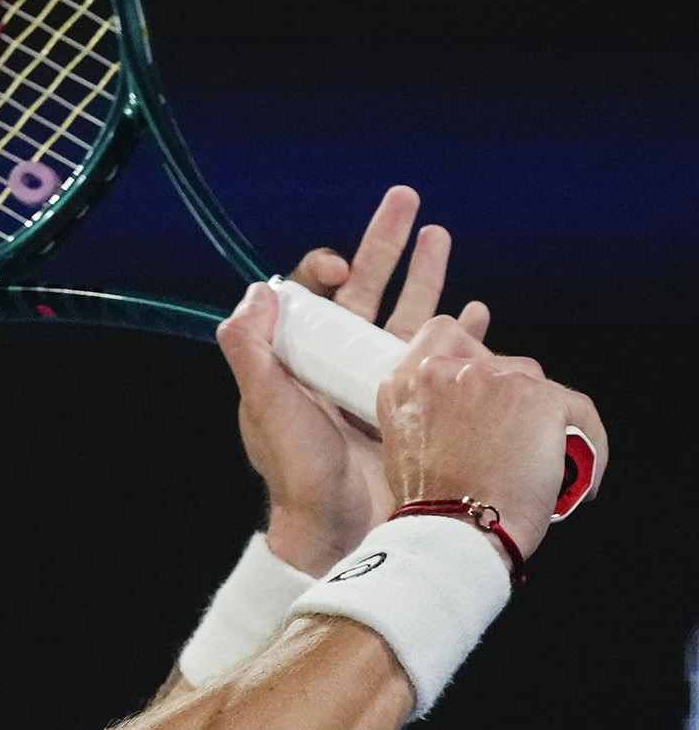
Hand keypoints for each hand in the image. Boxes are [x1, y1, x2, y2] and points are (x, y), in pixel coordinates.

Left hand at [216, 186, 489, 575]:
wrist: (342, 530)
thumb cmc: (300, 475)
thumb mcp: (266, 408)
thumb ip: (251, 350)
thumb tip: (257, 291)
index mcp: (302, 360)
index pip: (314, 297)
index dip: (328, 269)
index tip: (346, 269)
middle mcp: (340, 365)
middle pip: (368, 290)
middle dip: (387, 244)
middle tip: (407, 200)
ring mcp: (380, 383)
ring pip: (408, 315)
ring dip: (427, 276)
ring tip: (442, 235)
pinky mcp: (416, 405)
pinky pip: (444, 360)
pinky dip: (463, 335)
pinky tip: (477, 312)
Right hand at [380, 319, 608, 565]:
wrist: (456, 532)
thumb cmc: (432, 506)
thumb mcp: (405, 448)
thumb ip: (429, 411)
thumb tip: (469, 407)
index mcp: (405, 383)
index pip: (443, 334)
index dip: (467, 350)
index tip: (483, 366)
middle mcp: (447, 371)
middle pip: (500, 362)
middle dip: (511, 399)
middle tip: (511, 445)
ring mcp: (496, 379)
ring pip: (539, 385)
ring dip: (545, 421)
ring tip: (541, 464)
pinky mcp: (540, 398)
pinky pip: (579, 411)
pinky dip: (587, 444)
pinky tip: (578, 477)